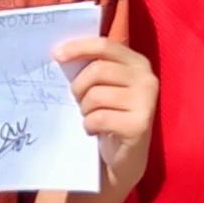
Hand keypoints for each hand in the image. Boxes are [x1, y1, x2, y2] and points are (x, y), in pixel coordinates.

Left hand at [53, 35, 157, 187]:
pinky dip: (89, 126)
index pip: (105, 45)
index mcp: (138, 63)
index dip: (79, 47)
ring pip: (95, 95)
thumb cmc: (110, 115)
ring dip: (84, 110)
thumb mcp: (104, 86)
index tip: (57, 55)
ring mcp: (146, 102)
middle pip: (97, 70)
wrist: (125, 157)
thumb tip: (60, 52)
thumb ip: (93, 66)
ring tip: (91, 117)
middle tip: (78, 100)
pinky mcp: (139, 126)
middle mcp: (147, 79)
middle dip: (79, 87)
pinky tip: (95, 131)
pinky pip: (98, 118)